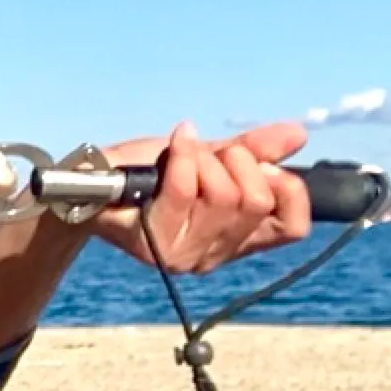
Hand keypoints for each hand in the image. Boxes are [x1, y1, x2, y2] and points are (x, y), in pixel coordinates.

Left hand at [87, 120, 312, 273]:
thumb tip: (298, 135)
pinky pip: (186, 189)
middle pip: (257, 202)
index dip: (290, 189)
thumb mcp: (210, 156)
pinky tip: (173, 143)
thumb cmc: (148, 172)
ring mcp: (183, 254)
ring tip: (182, 153)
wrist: (92, 180)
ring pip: (225, 196)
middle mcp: (214, 254)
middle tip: (211, 154)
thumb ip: (254, 151)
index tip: (265, 165)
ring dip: (203, 159)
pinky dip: (182, 155)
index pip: (293, 228)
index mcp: (237, 238)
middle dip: (238, 160)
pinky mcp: (153, 243)